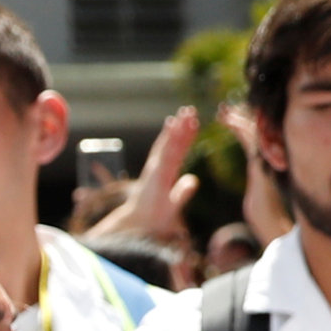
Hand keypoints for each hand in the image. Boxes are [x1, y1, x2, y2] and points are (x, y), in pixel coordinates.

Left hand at [95, 105, 203, 249]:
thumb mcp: (170, 209)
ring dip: (176, 128)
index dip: (181, 137)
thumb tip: (194, 179)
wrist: (137, 221)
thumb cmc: (154, 218)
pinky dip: (169, 137)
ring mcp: (154, 166)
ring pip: (166, 143)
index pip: (173, 152)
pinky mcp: (155, 168)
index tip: (189, 123)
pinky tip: (172, 126)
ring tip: (185, 113)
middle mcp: (156, 168)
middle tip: (189, 110)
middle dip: (180, 127)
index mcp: (161, 176)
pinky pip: (163, 149)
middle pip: (170, 143)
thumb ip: (181, 194)